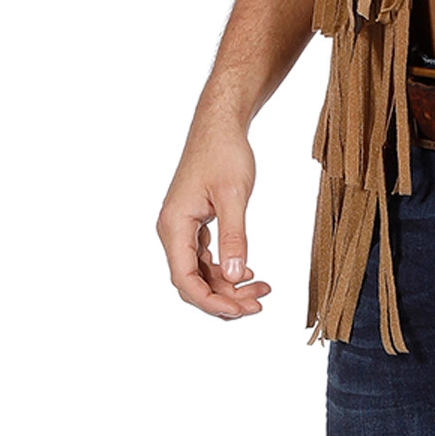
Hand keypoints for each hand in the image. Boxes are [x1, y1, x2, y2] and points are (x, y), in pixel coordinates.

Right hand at [156, 118, 272, 320]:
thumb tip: (234, 275)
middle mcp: (172, 230)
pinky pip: (205, 257)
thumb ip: (234, 236)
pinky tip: (248, 272)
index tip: (240, 310)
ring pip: (201, 272)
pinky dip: (226, 268)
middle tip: (258, 304)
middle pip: (193, 281)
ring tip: (262, 289)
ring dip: (228, 285)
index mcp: (174, 225)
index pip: (185, 280)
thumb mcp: (234, 195)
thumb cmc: (224, 153)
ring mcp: (182, 228)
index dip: (211, 301)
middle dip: (224, 297)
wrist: (220, 125)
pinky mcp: (194, 223)